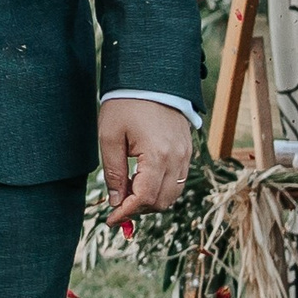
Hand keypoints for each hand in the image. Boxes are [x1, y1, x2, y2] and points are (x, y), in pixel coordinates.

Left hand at [98, 97, 193, 226]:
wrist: (151, 77)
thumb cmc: (126, 104)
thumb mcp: (110, 136)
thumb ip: (113, 172)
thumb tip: (115, 201)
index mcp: (157, 156)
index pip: (144, 198)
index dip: (126, 213)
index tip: (111, 220)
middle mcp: (177, 159)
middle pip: (161, 202)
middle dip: (138, 210)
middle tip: (117, 207)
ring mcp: (185, 156)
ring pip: (172, 195)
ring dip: (150, 201)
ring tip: (127, 194)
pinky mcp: (187, 151)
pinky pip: (177, 181)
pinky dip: (161, 189)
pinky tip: (141, 182)